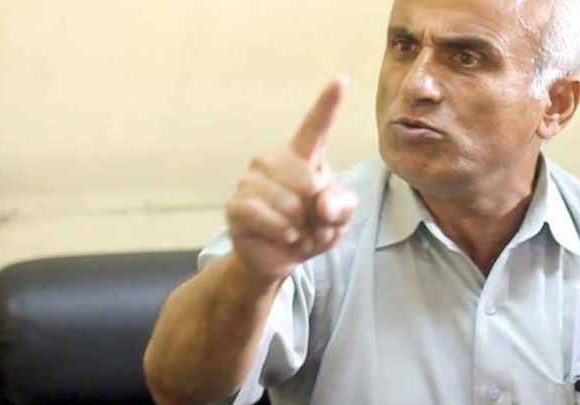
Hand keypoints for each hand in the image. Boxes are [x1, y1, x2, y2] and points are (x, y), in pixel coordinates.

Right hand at [225, 77, 357, 282]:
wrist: (282, 258)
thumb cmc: (313, 229)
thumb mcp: (340, 218)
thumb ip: (342, 206)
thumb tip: (320, 203)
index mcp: (303, 157)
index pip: (316, 126)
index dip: (328, 103)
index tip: (341, 79)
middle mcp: (273, 161)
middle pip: (308, 180)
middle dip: (318, 211)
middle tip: (312, 223)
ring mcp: (251, 181)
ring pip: (288, 203)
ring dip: (301, 227)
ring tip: (297, 232)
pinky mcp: (237, 205)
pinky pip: (264, 216)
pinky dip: (281, 232)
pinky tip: (285, 236)